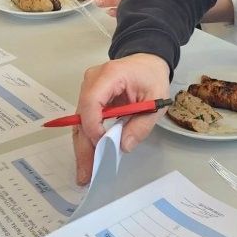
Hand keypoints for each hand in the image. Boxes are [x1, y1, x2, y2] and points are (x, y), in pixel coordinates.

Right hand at [71, 53, 170, 183]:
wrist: (147, 63)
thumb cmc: (151, 77)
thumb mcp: (156, 101)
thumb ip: (141, 125)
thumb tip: (123, 146)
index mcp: (110, 75)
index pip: (91, 101)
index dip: (93, 126)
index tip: (103, 146)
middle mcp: (92, 80)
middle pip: (81, 117)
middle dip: (84, 147)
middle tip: (86, 173)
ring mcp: (87, 89)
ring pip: (80, 123)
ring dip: (83, 148)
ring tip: (85, 173)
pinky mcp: (88, 98)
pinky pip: (85, 121)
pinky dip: (87, 140)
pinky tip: (88, 159)